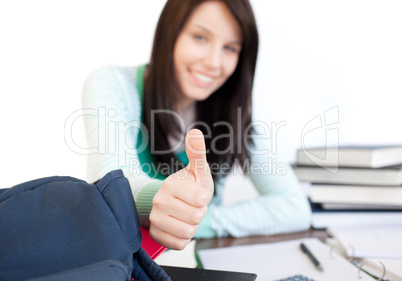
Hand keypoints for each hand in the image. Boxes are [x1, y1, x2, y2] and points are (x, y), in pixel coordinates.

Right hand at [149, 129, 213, 249]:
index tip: (197, 192)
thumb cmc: (191, 185)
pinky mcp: (156, 235)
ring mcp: (155, 219)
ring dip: (192, 225)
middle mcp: (159, 200)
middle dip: (200, 212)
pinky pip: (179, 244)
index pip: (202, 199)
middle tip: (192, 204)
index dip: (205, 198)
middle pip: (197, 217)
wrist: (175, 202)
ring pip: (188, 232)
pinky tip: (179, 225)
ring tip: (186, 214)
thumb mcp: (198, 169)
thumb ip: (197, 153)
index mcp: (171, 183)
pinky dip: (184, 237)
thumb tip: (194, 132)